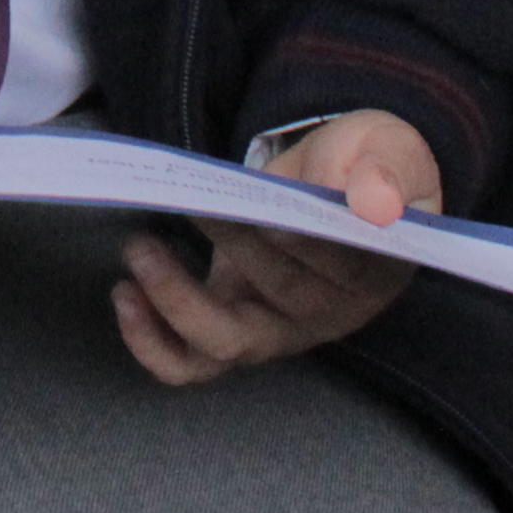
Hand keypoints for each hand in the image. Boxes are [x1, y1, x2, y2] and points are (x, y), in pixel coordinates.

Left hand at [114, 108, 438, 383]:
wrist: (334, 184)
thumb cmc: (363, 166)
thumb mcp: (386, 150)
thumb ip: (385, 169)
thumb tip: (375, 204)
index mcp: (376, 272)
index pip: (344, 266)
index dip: (306, 244)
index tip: (270, 214)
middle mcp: (327, 314)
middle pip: (281, 296)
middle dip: (233, 248)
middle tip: (195, 200)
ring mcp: (277, 330)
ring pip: (227, 342)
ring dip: (178, 302)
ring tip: (141, 250)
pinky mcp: (232, 332)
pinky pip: (191, 362)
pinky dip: (153, 342)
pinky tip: (126, 295)